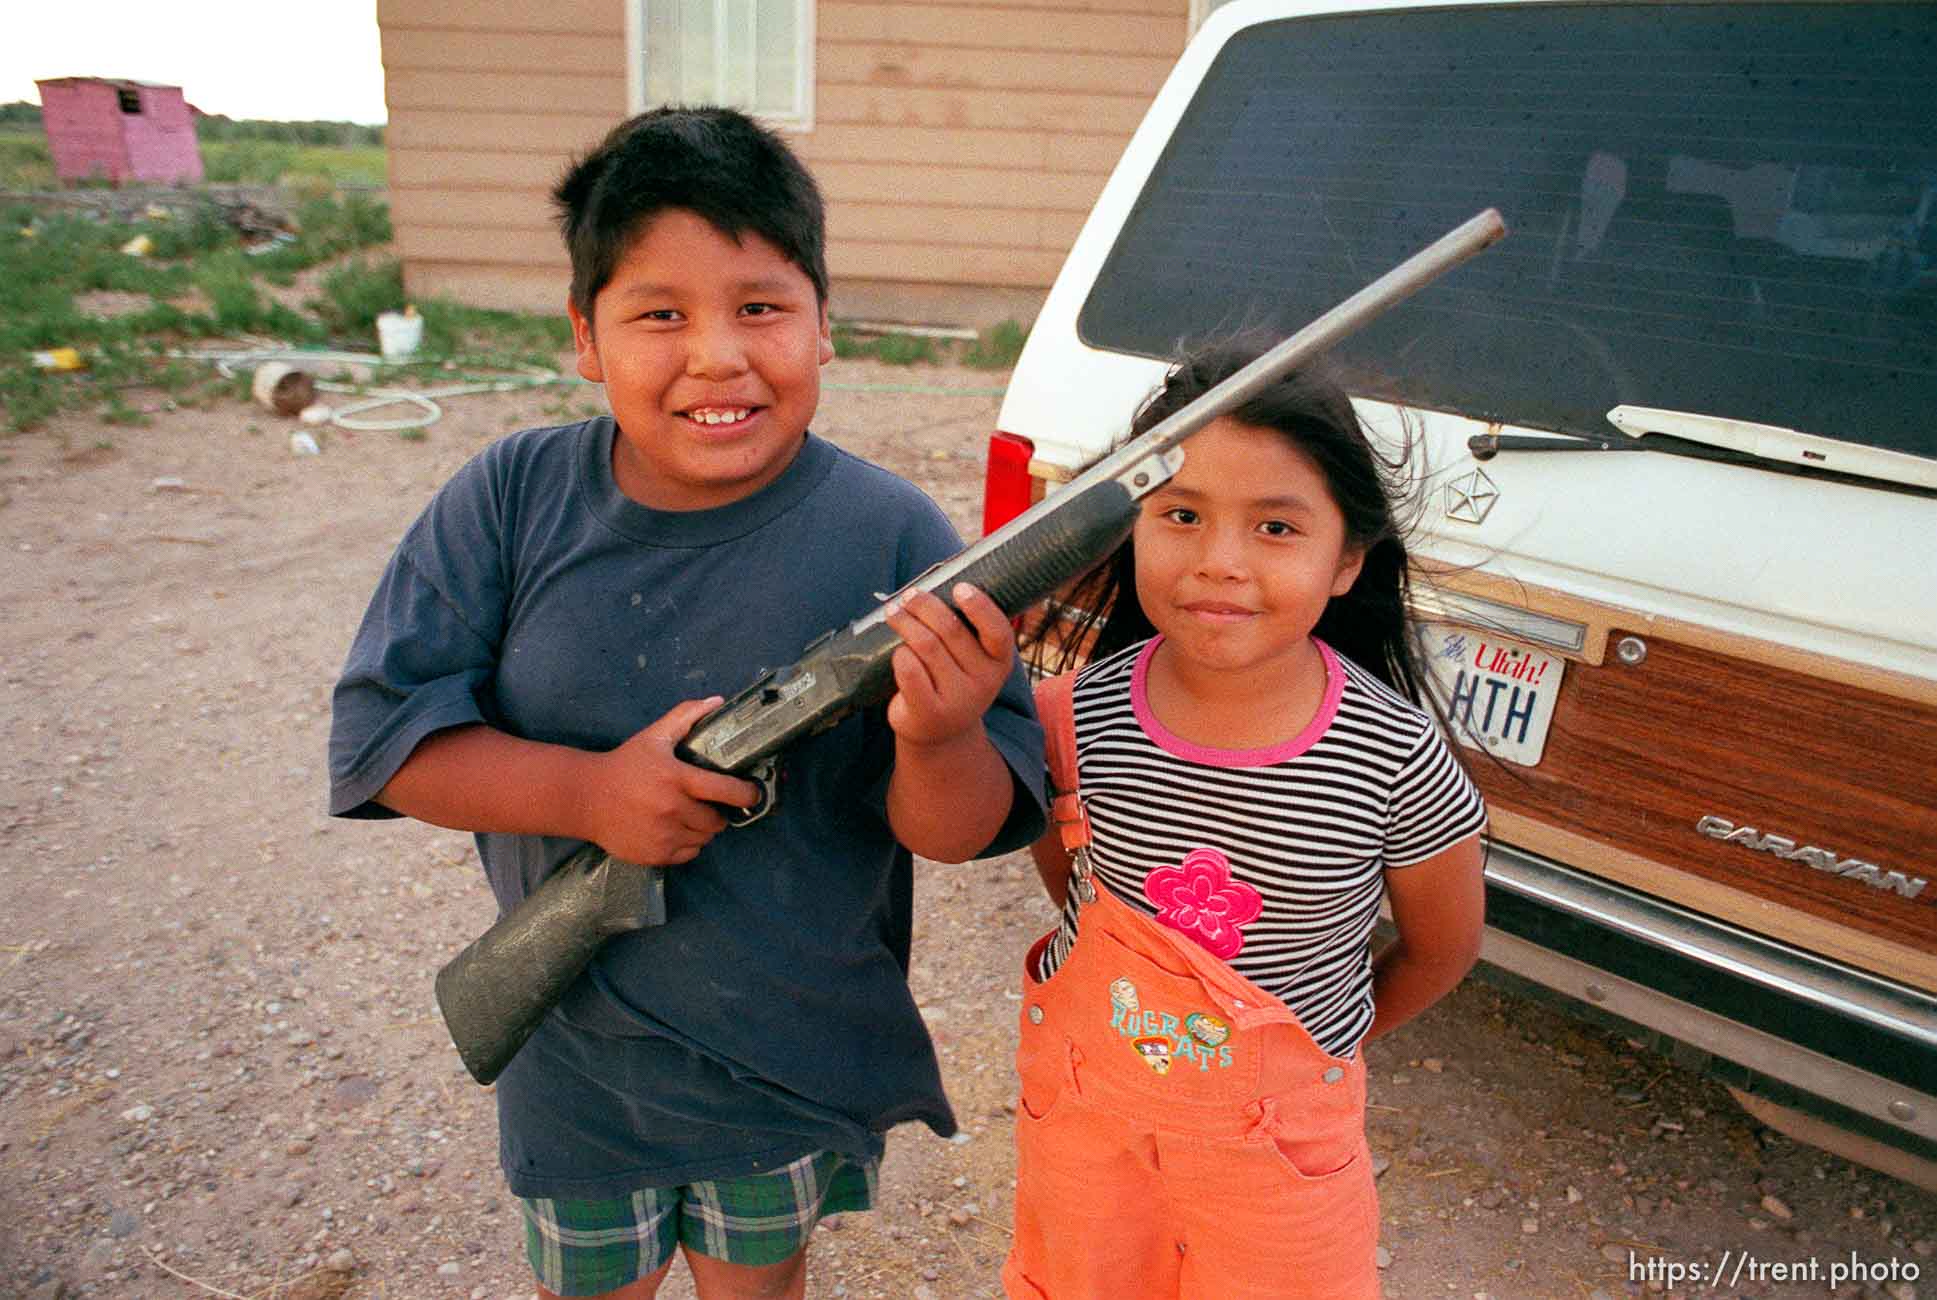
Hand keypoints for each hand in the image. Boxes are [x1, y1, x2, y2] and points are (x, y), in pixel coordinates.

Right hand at [584, 697, 761, 865]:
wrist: (586, 798)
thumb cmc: (624, 765)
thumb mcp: (654, 736)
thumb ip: (686, 717)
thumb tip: (717, 702)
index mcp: (676, 778)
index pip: (726, 791)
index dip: (746, 794)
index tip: (752, 794)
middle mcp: (672, 809)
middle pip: (717, 820)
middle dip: (717, 812)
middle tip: (707, 804)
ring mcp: (663, 835)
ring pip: (704, 839)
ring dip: (703, 829)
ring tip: (689, 816)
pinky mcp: (654, 855)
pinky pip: (688, 854)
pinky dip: (687, 845)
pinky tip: (674, 830)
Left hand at [883, 582, 1015, 750]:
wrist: (940, 733)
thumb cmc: (952, 681)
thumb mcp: (970, 661)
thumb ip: (964, 631)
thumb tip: (933, 587)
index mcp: (1000, 663)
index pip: (998, 632)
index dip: (980, 607)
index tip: (960, 587)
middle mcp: (984, 683)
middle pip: (951, 631)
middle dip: (925, 606)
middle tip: (910, 595)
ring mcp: (958, 700)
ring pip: (926, 646)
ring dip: (906, 623)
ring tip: (894, 612)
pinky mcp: (930, 713)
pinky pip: (910, 671)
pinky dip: (900, 655)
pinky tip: (897, 651)